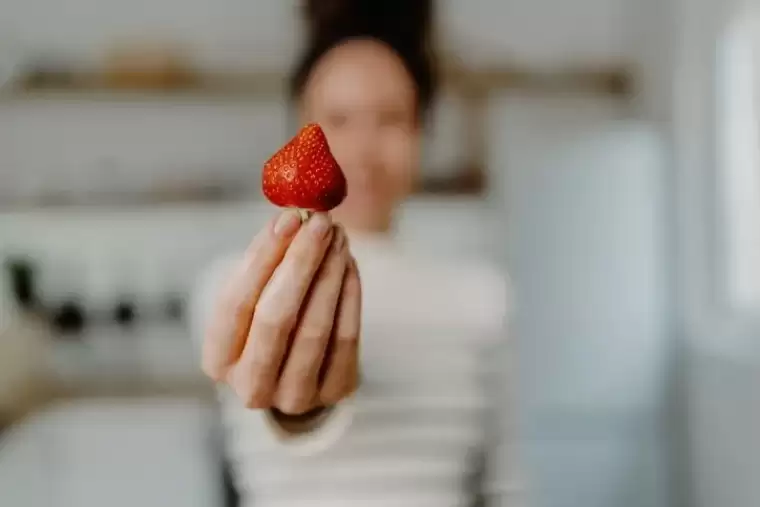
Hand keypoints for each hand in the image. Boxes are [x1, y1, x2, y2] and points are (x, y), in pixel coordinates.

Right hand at [201, 211, 360, 414]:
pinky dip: (349, 293)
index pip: (235, 304)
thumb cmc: (268, 319)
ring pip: (315, 328)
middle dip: (300, 263)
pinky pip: (346, 337)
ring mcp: (294, 396)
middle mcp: (251, 387)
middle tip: (320, 222)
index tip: (287, 218)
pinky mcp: (334, 391)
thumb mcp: (254, 297)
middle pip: (276, 319)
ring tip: (338, 236)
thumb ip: (267, 261)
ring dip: (329, 274)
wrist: (299, 370)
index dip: (263, 258)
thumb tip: (293, 216)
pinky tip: (348, 262)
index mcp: (217, 360)